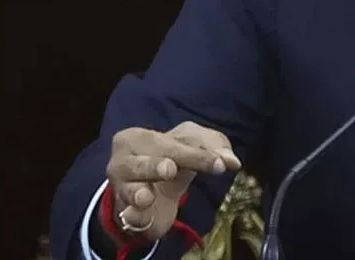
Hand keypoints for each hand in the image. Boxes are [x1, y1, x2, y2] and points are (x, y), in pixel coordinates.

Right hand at [105, 122, 242, 240]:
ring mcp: (121, 190)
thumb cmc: (174, 157)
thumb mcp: (195, 145)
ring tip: (146, 197)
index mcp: (137, 137)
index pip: (169, 143)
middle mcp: (123, 162)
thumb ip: (215, 148)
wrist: (154, 192)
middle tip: (170, 170)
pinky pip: (128, 216)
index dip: (196, 154)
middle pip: (144, 162)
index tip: (220, 165)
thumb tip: (233, 162)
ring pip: (129, 189)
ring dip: (138, 192)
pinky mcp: (127, 215)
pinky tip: (136, 216)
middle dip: (157, 165)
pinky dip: (133, 217)